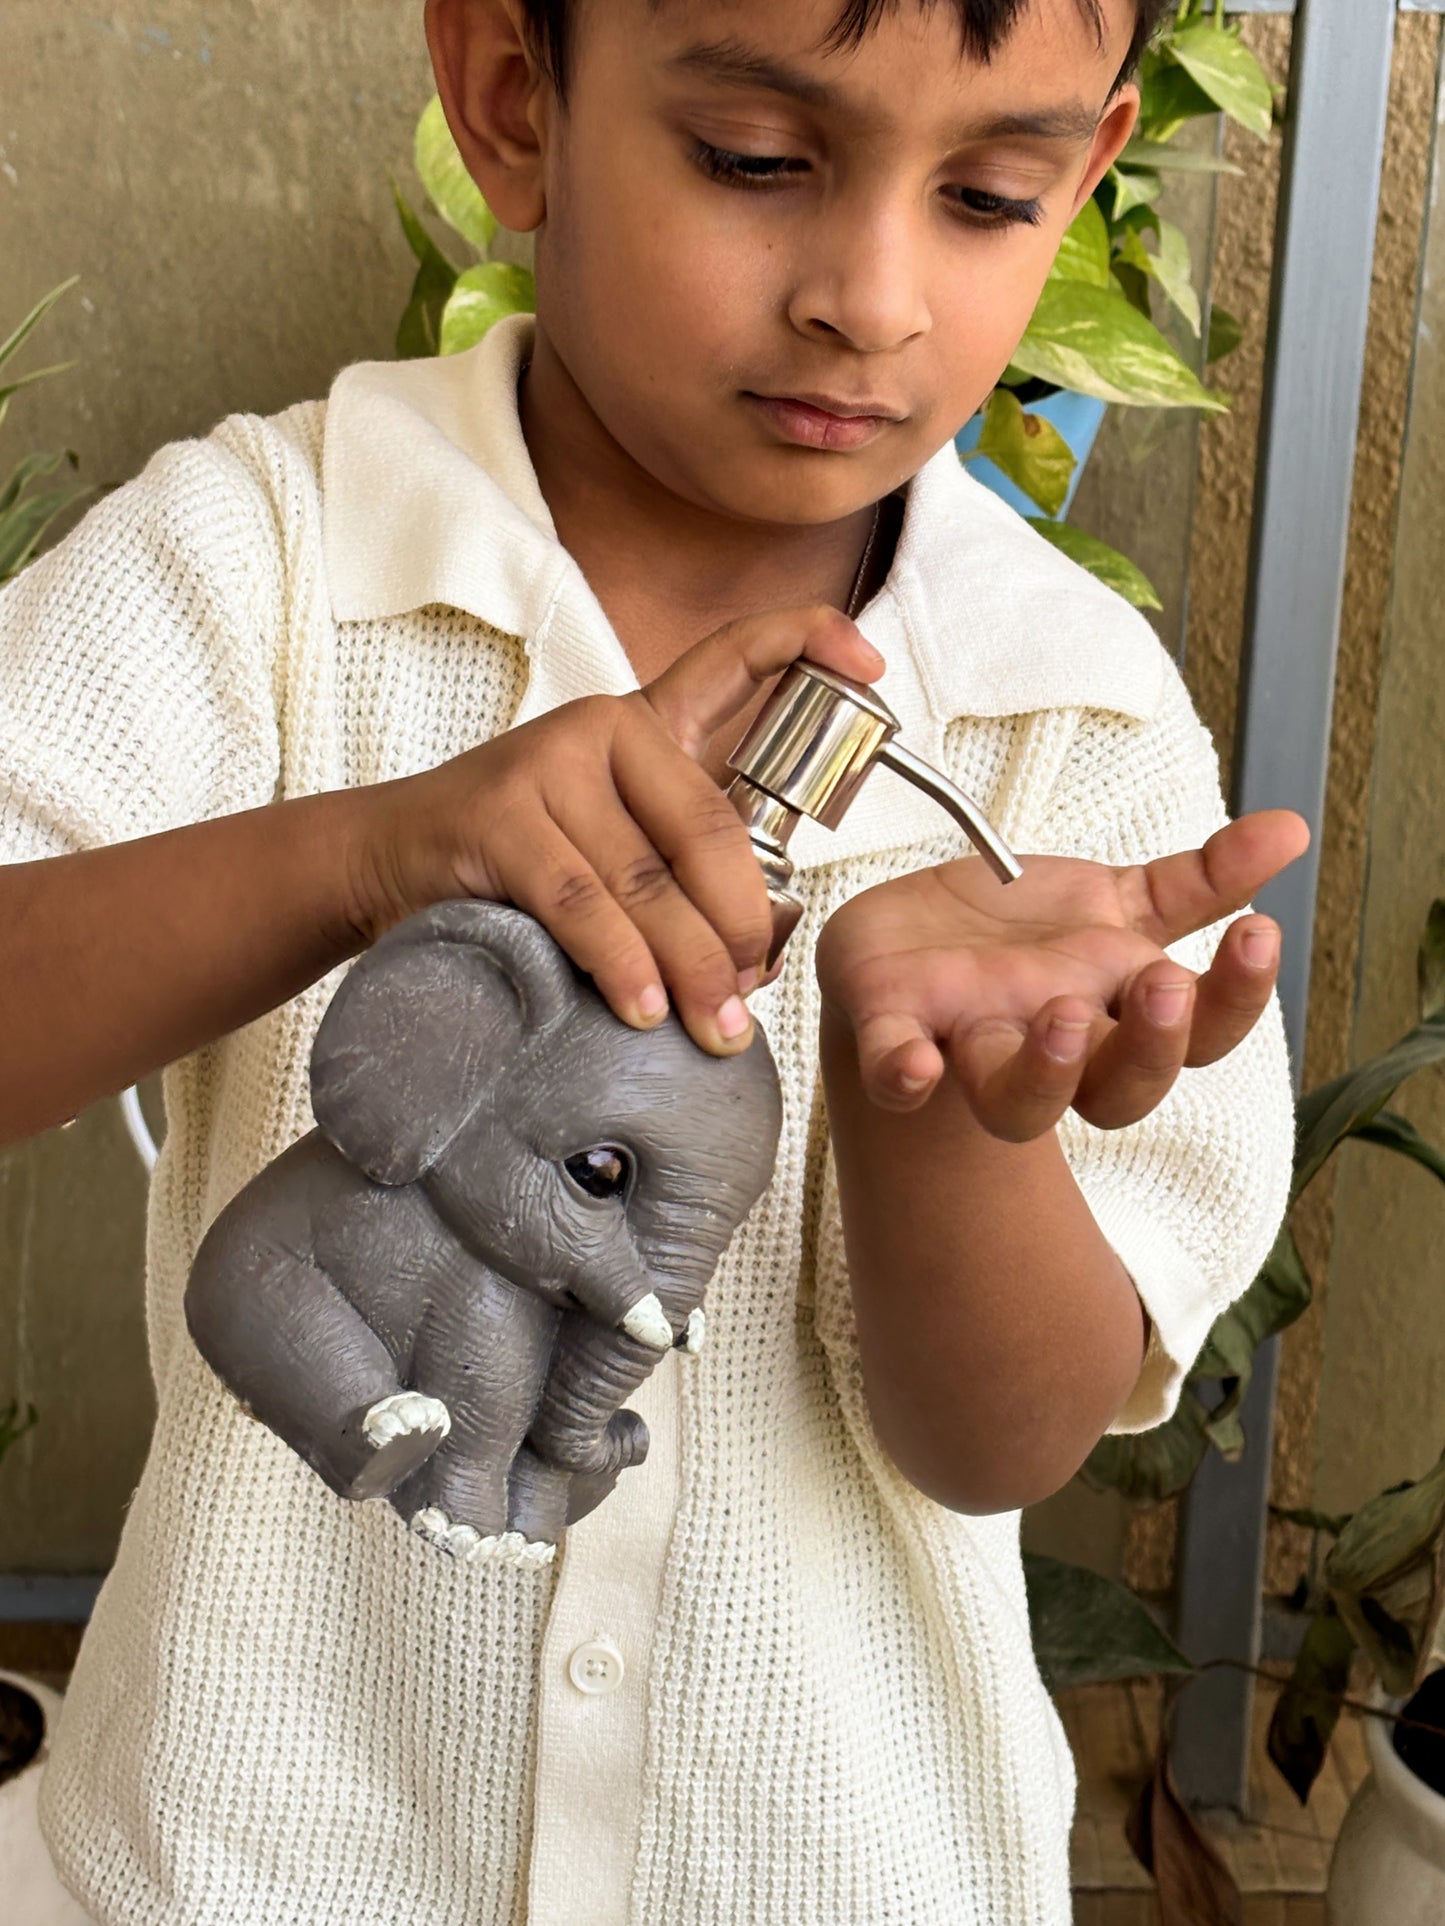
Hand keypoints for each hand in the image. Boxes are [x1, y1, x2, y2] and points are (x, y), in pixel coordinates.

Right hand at [348, 607, 883, 1055]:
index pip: (734, 663)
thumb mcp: (608, 845)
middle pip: (709, 829)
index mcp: (644, 727)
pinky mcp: (500, 815)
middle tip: (748, 995)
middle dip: (741, 927)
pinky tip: (644, 1007)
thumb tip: (755, 958)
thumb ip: (678, 872)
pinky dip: (622, 964)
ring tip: (710, 1027)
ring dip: (690, 967)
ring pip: (649, 881)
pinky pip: (585, 903)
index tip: (873, 670)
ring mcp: (548, 763)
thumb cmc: (512, 862)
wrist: (384, 860)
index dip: (809, 644)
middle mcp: (603, 727)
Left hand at [814, 810, 1310, 1134]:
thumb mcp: (1110, 903)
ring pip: (1016, 1101)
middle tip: (1161, 984)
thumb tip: (1289, 830)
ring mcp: (974, 1045)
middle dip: (1148, 1045)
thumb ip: (1198, 882)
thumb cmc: (1017, 938)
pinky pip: (897, 1067)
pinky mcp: (896, 1031)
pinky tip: (916, 1068)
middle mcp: (1054, 1047)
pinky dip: (904, 1072)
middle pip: (1118, 1088)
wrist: (902, 941)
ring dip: (1044, 1071)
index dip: (1232, 999)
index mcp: (1117, 1013)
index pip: (1197, 1035)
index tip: (1256, 934)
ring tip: (1063, 1018)